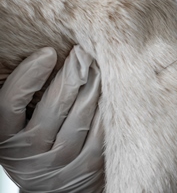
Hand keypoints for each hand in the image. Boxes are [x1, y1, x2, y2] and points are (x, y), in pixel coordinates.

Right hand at [0, 46, 104, 191]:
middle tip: (83, 52)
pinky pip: (100, 134)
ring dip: (92, 89)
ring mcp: (59, 164)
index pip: (9, 103)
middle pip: (52, 108)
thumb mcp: (20, 125)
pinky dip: (106, 112)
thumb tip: (46, 55)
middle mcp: (28, 154)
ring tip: (99, 67)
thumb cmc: (35, 143)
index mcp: (5, 138)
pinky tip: (110, 94)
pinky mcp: (86, 169)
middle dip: (71, 75)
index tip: (48, 52)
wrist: (51, 186)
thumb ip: (26, 99)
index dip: (28, 75)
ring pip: (79, 120)